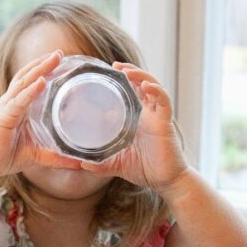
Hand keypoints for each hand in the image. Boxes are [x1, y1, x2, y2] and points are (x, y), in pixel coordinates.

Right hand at [0, 50, 81, 179]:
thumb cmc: (5, 155)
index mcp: (18, 106)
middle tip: (61, 52)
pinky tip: (41, 82)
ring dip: (40, 69)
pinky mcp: (2, 117)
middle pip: (28, 76)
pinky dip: (31, 91)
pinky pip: (18, 101)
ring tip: (54, 58)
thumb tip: (79, 162)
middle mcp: (11, 102)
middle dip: (44, 63)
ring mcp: (6, 108)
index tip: (62, 61)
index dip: (44, 70)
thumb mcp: (35, 154)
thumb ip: (55, 156)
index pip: (31, 82)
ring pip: (23, 83)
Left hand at [80, 62, 188, 191]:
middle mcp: (148, 114)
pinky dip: (157, 91)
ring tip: (127, 70)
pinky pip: (164, 102)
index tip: (109, 70)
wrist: (166, 182)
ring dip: (141, 76)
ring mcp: (158, 117)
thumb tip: (80, 164)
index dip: (123, 80)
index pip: (131, 92)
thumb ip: (101, 163)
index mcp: (138, 119)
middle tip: (115, 65)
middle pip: (141, 84)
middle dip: (130, 71)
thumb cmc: (145, 169)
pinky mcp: (165, 124)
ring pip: (153, 87)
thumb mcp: (117, 164)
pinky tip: (146, 86)